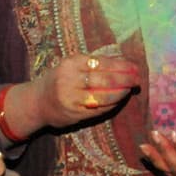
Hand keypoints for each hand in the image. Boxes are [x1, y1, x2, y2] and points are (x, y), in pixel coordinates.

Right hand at [10, 54, 140, 134]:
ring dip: (122, 92)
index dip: (122, 65)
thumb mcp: (71, 65)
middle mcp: (70, 80)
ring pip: (104, 96)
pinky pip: (100, 109)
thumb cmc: (60, 79)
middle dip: (126, 79)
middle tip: (138, 79)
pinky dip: (113, 104)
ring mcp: (71, 98)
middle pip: (106, 79)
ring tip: (131, 88)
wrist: (36, 102)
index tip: (135, 67)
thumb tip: (124, 62)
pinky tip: (120, 99)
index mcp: (71, 63)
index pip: (103, 63)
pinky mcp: (74, 114)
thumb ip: (94, 63)